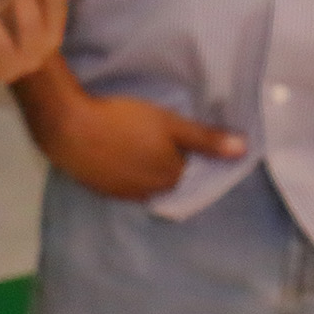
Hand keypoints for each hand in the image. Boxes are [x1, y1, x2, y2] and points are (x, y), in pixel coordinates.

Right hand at [14, 60, 245, 200]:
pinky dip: (120, 171)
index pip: (186, 167)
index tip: (168, 133)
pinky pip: (120, 184)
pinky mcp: (100, 190)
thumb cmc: (123, 120)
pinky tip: (111, 153)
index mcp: (170, 176)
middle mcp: (150, 192)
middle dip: (161, 161)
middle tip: (149, 135)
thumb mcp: (168, 123)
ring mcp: (123, 194)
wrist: (68, 127)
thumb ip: (205, 139)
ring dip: (140, 167)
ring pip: (142, 182)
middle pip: (165, 177)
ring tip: (129, 143)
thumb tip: (245, 150)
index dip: (180, 149)